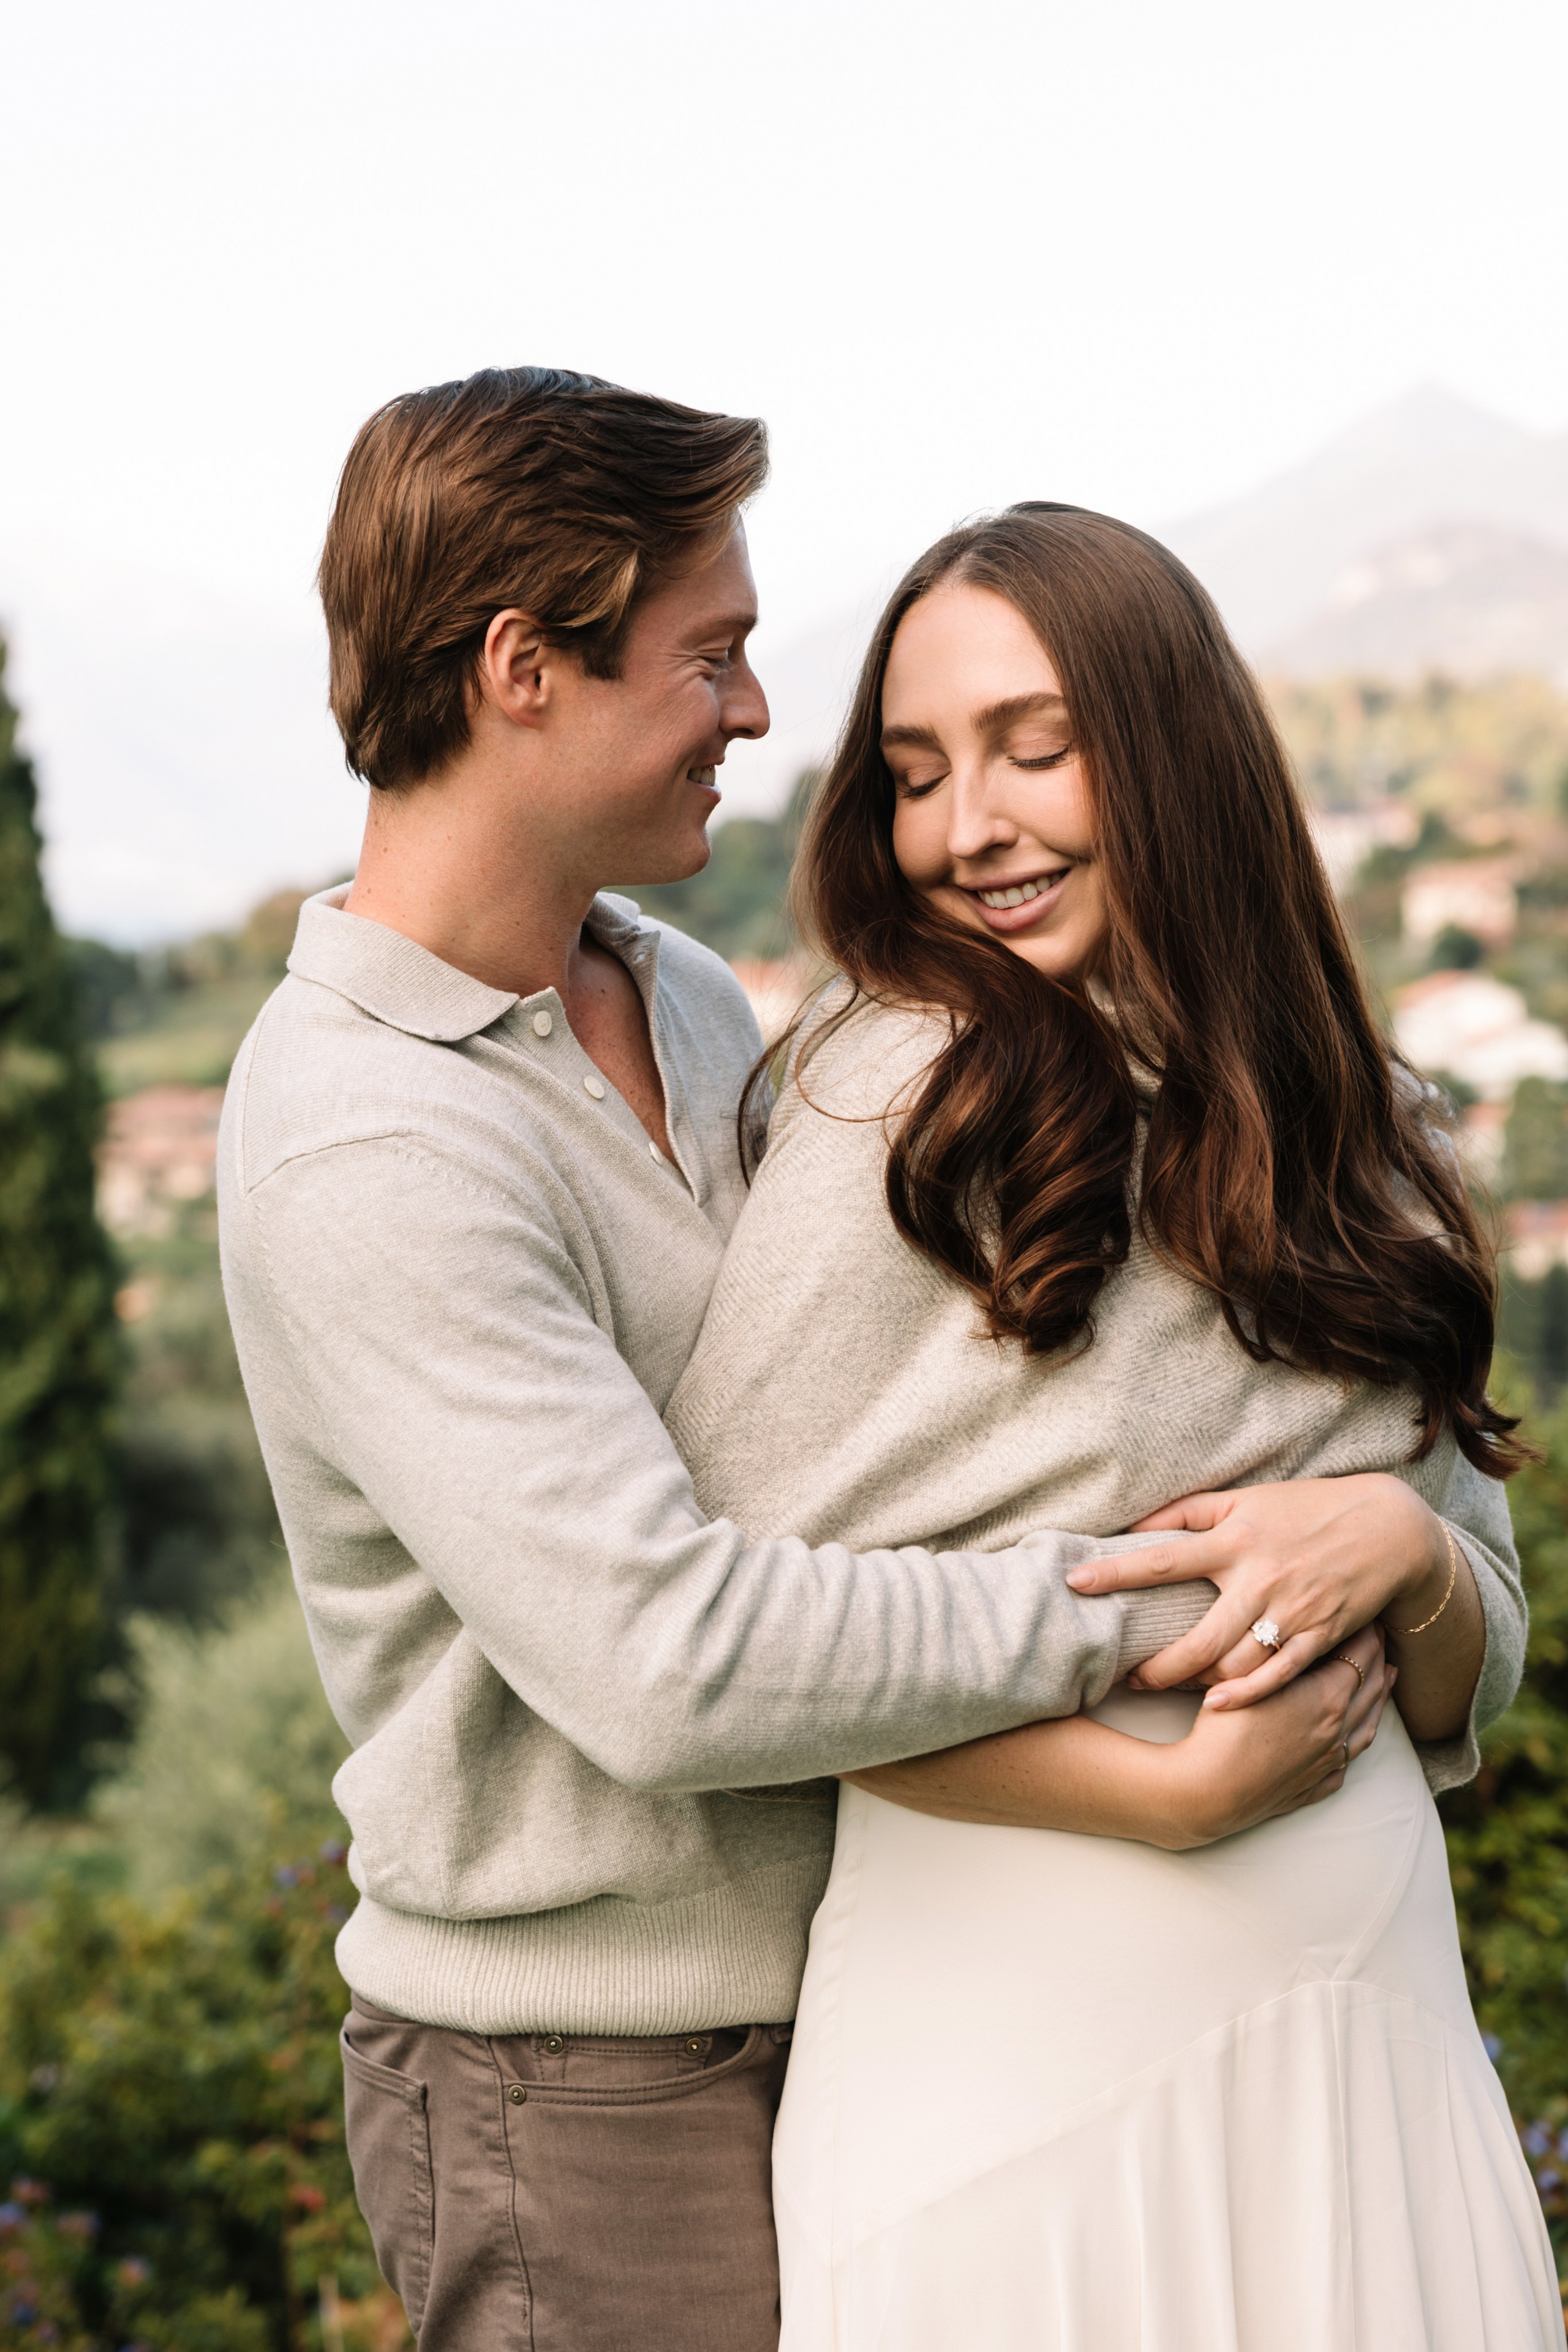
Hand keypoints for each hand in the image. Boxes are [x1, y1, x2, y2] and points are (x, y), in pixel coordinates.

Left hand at [1063, 1471, 1447, 1708]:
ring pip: (1235, 1664)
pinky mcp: (1320, 1636)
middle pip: (1198, 1637)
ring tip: (1164, 1687)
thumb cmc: (1307, 1509)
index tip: (1075, 1584)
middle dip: (1157, 1665)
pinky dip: (1246, 1695)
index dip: (1116, 1573)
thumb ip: (1189, 1510)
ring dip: (1196, 1683)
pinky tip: (1216, 1705)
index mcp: (1236, 1540)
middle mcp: (1260, 1579)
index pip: (1163, 1558)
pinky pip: (1278, 1676)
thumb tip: (1136, 1523)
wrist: (1389, 1528)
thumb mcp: (1246, 1499)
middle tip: (1126, 1677)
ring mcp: (1292, 1612)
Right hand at [1158, 1625, 1393, 1848]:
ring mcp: (1327, 1761)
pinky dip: (1354, 1744)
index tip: (1367, 1614)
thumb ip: (1281, 1654)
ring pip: (1367, 1725)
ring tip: (1386, 1679)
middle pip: (1369, 1687)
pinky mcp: (1312, 1785)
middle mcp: (1336, 1729)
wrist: (1208, 1790)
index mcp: (1327, 1699)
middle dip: (1377, 1657)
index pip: (1360, 1656)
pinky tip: (1350, 1739)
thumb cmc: (1223, 1728)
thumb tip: (1297, 1630)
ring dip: (1379, 1698)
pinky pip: (1345, 1763)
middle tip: (1379, 1636)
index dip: (1366, 1632)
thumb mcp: (1252, 1678)